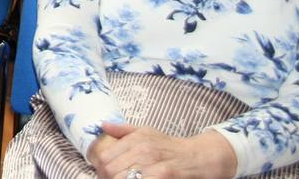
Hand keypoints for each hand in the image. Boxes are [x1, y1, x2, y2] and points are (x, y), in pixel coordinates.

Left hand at [89, 123, 236, 178]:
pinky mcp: (164, 176)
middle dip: (107, 178)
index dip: (100, 168)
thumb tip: (103, 125)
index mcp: (135, 139)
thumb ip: (123, 130)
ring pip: (121, 178)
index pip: (105, 157)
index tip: (103, 173)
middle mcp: (142, 150)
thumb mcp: (146, 132)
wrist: (198, 157)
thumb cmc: (169, 146)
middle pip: (110, 170)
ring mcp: (153, 165)